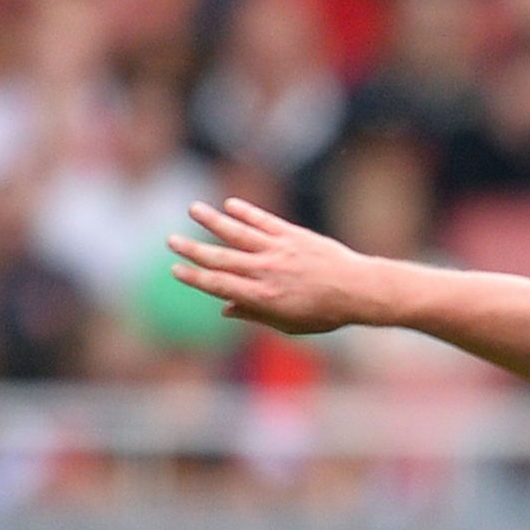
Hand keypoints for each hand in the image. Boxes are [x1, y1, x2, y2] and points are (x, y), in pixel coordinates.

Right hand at [167, 198, 389, 334]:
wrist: (359, 290)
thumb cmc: (325, 313)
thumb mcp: (290, 324)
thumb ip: (255, 314)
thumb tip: (225, 309)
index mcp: (264, 297)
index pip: (221, 285)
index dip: (196, 277)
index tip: (175, 269)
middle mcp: (267, 271)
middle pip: (222, 258)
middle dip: (194, 249)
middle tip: (171, 240)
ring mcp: (279, 250)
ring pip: (239, 233)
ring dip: (213, 221)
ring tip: (193, 209)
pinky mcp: (293, 235)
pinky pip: (264, 221)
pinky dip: (246, 212)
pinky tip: (230, 204)